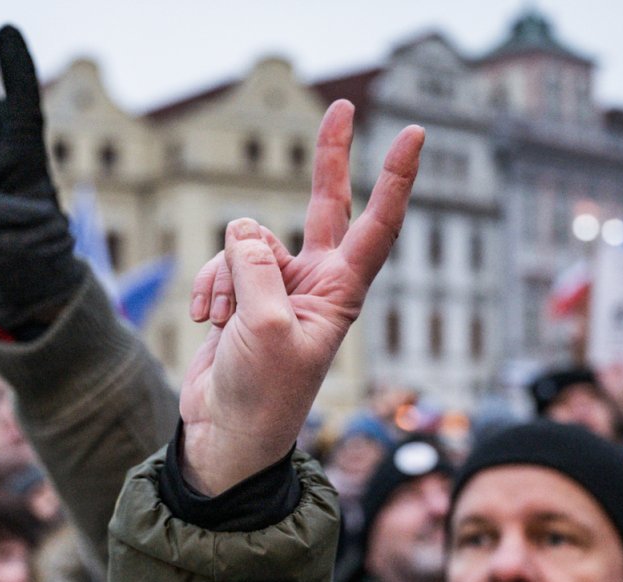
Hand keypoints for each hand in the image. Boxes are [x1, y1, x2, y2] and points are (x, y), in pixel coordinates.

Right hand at [178, 101, 423, 495]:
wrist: (226, 433)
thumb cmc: (261, 394)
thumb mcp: (263, 326)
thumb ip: (256, 266)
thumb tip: (244, 228)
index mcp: (341, 293)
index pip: (377, 225)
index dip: (396, 179)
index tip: (414, 136)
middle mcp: (315, 282)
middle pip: (326, 205)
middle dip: (331, 159)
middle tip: (343, 107)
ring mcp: (277, 286)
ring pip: (247, 243)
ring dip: (226, 274)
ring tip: (224, 319)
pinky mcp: (243, 295)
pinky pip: (221, 264)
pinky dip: (209, 286)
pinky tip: (207, 320)